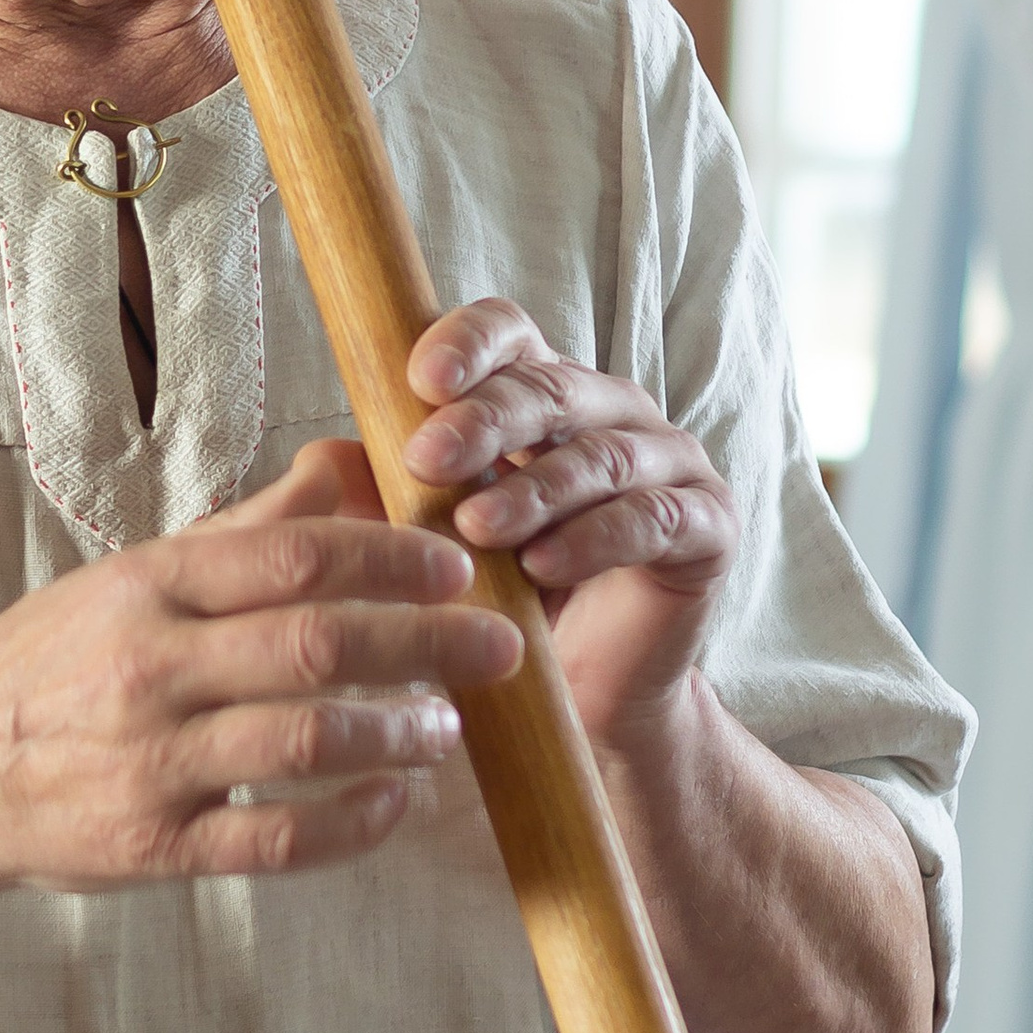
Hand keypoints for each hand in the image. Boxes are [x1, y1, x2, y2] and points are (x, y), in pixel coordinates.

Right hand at [0, 441, 521, 894]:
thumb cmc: (51, 665)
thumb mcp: (134, 577)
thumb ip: (246, 529)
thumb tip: (346, 461)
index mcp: (148, 586)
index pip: (295, 557)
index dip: (392, 559)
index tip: (457, 568)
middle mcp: (150, 667)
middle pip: (317, 643)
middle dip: (427, 642)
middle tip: (500, 646)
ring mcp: (151, 762)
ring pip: (307, 740)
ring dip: (399, 732)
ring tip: (449, 727)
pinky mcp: (156, 847)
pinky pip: (278, 839)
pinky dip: (352, 823)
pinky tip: (395, 802)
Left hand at [400, 301, 737, 751]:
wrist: (586, 698)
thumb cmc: (508, 602)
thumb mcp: (436, 541)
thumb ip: (389, 493)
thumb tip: (322, 457)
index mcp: (549, 395)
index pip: (513, 334)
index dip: (470, 344)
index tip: (417, 377)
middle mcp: (615, 413)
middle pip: (552, 388)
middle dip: (486, 420)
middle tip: (428, 459)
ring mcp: (671, 464)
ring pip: (601, 455)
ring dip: (534, 489)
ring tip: (475, 527)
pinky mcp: (710, 526)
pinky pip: (654, 519)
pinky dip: (596, 538)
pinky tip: (544, 564)